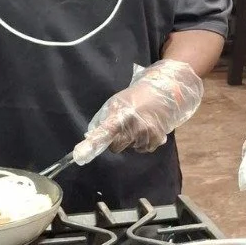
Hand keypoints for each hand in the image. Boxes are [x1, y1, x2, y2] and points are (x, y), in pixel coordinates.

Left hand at [73, 60, 203, 164]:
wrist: (164, 90)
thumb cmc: (137, 96)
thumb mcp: (117, 102)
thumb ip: (105, 119)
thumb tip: (92, 137)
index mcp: (122, 115)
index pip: (105, 131)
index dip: (93, 143)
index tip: (80, 154)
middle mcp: (134, 126)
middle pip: (116, 146)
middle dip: (117, 140)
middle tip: (123, 127)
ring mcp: (147, 134)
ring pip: (131, 148)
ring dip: (132, 140)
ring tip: (139, 124)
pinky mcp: (157, 139)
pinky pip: (143, 149)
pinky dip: (143, 142)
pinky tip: (147, 129)